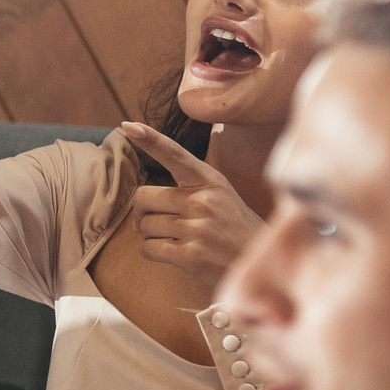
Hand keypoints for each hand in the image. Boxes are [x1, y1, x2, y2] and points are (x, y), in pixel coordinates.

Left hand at [120, 122, 263, 281]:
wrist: (260, 263)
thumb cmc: (235, 230)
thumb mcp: (221, 196)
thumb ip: (190, 188)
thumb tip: (141, 199)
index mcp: (210, 181)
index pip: (175, 155)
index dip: (150, 140)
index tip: (129, 126)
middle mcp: (203, 200)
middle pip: (143, 197)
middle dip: (142, 213)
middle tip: (159, 223)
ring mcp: (197, 228)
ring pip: (144, 225)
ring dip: (150, 235)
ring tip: (177, 240)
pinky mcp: (190, 255)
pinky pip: (147, 248)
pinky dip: (152, 252)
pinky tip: (174, 254)